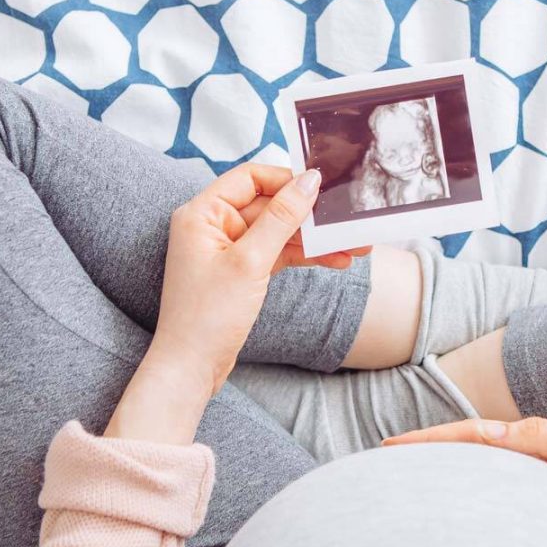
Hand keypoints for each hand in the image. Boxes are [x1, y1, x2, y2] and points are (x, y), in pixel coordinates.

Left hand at [106, 163, 368, 446]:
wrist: (191, 368)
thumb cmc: (207, 315)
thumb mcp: (250, 261)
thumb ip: (282, 218)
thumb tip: (309, 181)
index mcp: (203, 213)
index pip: (251, 178)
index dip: (287, 180)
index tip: (323, 188)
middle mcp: (214, 226)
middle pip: (270, 206)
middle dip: (311, 216)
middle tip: (348, 220)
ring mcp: (229, 250)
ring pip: (280, 233)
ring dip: (315, 240)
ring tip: (354, 246)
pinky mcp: (242, 272)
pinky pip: (279, 254)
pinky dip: (305, 257)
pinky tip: (336, 261)